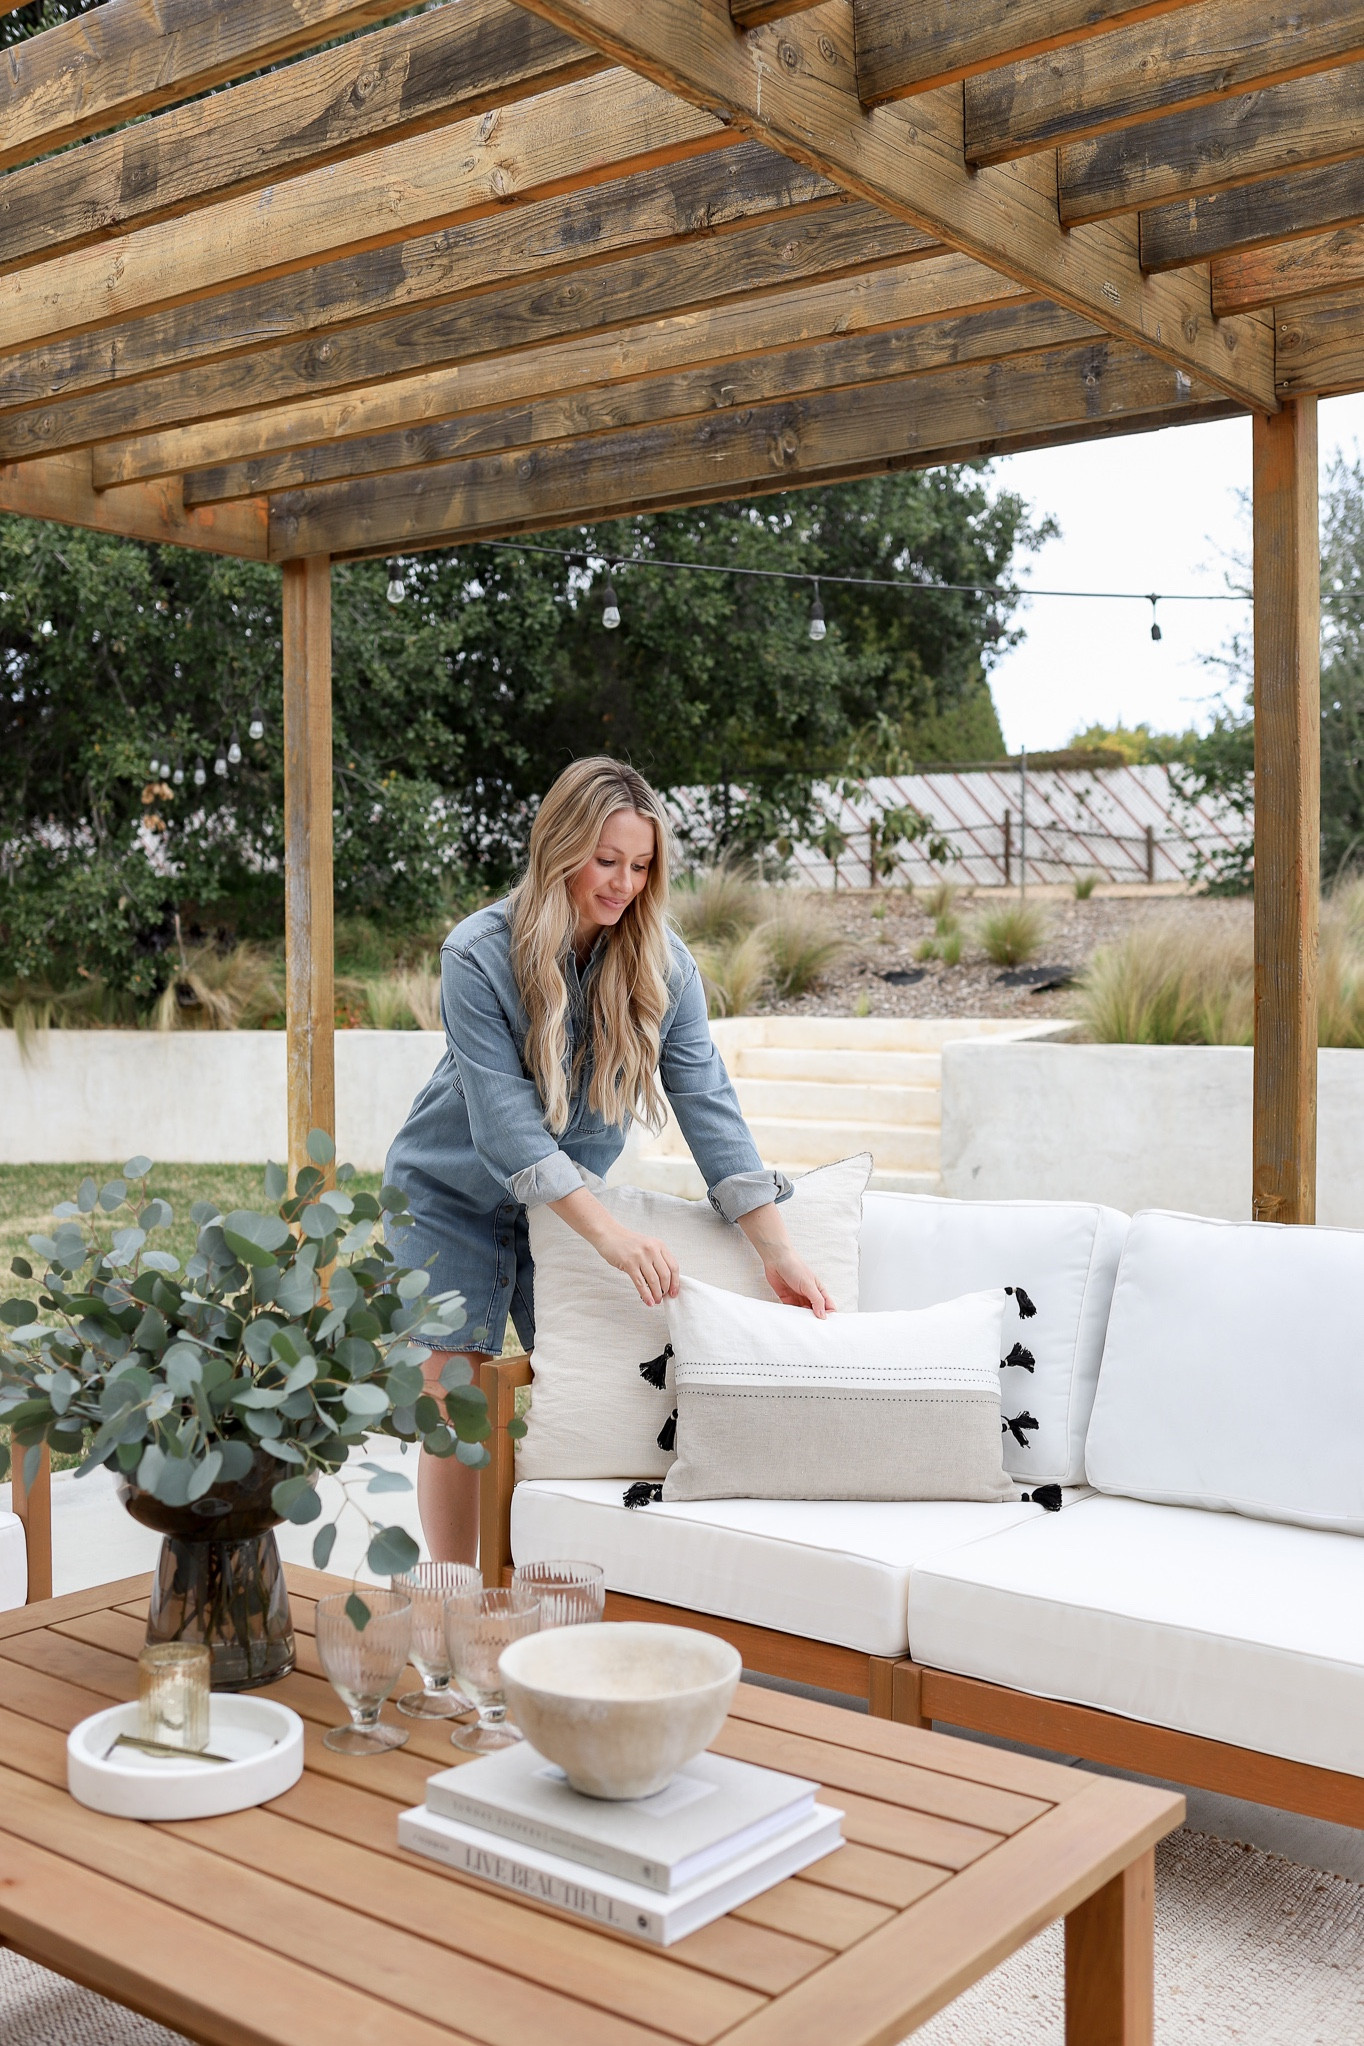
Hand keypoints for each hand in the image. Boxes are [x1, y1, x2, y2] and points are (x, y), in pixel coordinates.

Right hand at [593, 1220, 680, 1307]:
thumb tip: (663, 1282)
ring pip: (654, 1280)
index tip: (674, 1291)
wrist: (608, 1233)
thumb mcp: (647, 1245)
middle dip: (666, 1289)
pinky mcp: (629, 1263)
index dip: (675, 1282)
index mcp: (659, 1245)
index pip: (673, 1266)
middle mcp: (652, 1249)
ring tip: (656, 1300)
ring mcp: (640, 1256)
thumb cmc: (626, 1242)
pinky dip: (646, 1294)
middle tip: (664, 1297)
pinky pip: (640, 1283)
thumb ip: (656, 1259)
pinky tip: (648, 1300)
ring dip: (656, 1294)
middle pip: (665, 1275)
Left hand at [735, 1201, 833, 1318]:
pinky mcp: (787, 1300)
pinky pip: (791, 1312)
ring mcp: (799, 1298)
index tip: (825, 1326)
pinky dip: (792, 1317)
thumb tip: (823, 1316)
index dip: (829, 1316)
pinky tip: (791, 1322)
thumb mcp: (808, 1284)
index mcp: (819, 1291)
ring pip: (804, 1314)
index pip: (829, 1307)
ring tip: (802, 1327)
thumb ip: (817, 1300)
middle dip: (815, 1321)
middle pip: (816, 1312)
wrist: (776, 1260)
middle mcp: (810, 1296)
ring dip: (803, 1320)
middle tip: (812, 1330)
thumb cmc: (795, 1267)